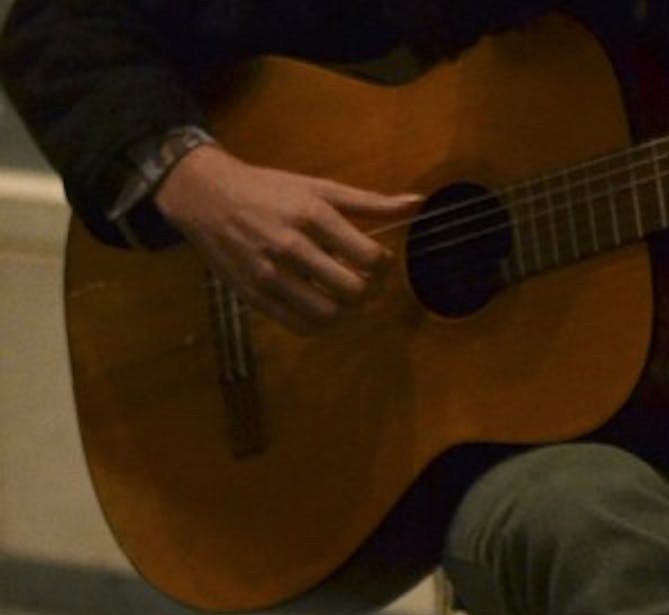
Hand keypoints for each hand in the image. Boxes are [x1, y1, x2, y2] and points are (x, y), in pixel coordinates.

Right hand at [154, 144, 421, 332]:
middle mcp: (289, 246)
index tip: (381, 261)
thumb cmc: (269, 190)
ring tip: (351, 298)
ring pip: (328, 314)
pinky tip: (328, 309)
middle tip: (371, 283)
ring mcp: (268, 274)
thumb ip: (370, 203)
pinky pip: (299, 326)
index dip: (386, 266)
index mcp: (311, 215)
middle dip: (372, 291)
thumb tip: (416, 204)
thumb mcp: (320, 188)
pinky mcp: (252, 296)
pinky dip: (323, 325)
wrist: (205, 196)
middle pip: (353, 290)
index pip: (369, 257)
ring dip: (350, 312)